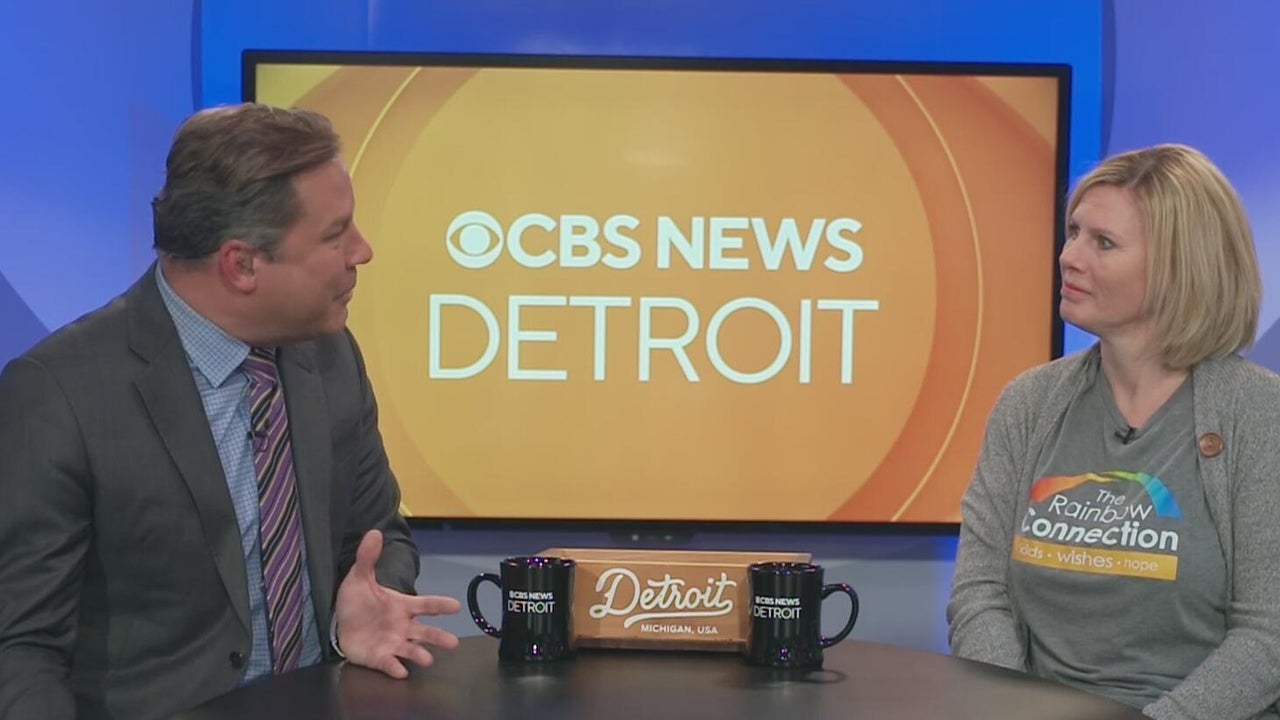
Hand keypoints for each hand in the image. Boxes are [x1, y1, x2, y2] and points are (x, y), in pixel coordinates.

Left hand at [333, 529, 460, 677]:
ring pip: (411, 650)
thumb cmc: (357, 601)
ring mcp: (392, 643)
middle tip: (454, 642)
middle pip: (425, 632)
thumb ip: (368, 557)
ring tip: (428, 660)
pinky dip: (395, 668)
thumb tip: (374, 532)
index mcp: (403, 606)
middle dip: (439, 637)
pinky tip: (401, 672)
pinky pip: (389, 663)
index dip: (440, 605)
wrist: (340, 623)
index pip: (425, 604)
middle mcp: (402, 626)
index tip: (456, 606)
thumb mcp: (360, 577)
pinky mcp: (379, 657)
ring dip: (420, 655)